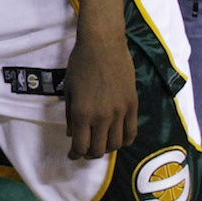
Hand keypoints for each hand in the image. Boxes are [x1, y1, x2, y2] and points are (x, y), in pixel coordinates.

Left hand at [64, 32, 137, 158]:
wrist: (103, 44)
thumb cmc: (80, 64)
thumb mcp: (68, 90)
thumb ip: (70, 114)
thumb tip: (72, 134)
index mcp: (82, 113)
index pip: (80, 146)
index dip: (75, 155)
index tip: (72, 155)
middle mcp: (102, 117)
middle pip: (98, 149)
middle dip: (89, 154)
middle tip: (85, 151)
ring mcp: (120, 112)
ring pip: (116, 144)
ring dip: (107, 149)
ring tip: (101, 145)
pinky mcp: (133, 105)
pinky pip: (132, 132)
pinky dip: (125, 140)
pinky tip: (119, 139)